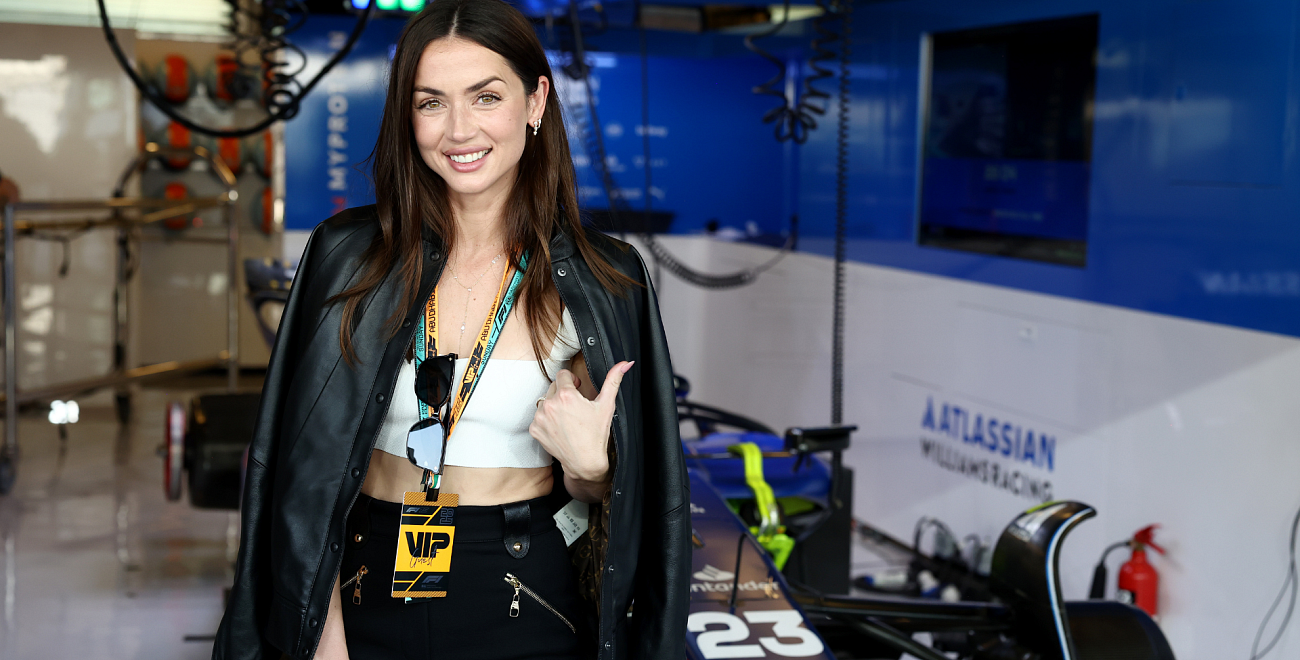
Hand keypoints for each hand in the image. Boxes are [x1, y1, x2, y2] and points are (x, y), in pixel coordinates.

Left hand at [529, 361, 632, 484]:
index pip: (562, 374)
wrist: (584, 462)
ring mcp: (540, 418)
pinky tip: (560, 427)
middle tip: (575, 407)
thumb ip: (613, 381)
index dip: (572, 380)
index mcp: (566, 395)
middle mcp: (549, 405)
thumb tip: (624, 364)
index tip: (577, 388)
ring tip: (567, 418)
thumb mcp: (606, 405)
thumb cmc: (596, 435)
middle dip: (563, 393)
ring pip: (545, 401)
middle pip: (553, 387)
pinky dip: (547, 420)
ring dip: (554, 406)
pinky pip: (539, 416)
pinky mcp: (535, 429)